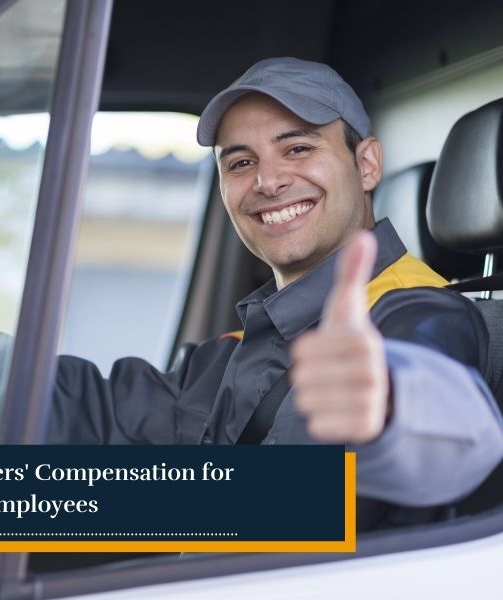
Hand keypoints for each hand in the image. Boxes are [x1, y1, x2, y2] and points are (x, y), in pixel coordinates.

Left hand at [290, 231, 389, 442]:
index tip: (322, 350)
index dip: (305, 351)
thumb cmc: (351, 344)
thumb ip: (351, 273)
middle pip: (302, 377)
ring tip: (332, 390)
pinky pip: (318, 426)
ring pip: (306, 401)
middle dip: (308, 375)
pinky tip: (336, 410)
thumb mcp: (348, 309)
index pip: (302, 350)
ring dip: (312, 397)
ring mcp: (369, 402)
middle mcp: (370, 371)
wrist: (379, 387)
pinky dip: (319, 420)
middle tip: (327, 373)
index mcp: (363, 340)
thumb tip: (361, 236)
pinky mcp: (365, 429)